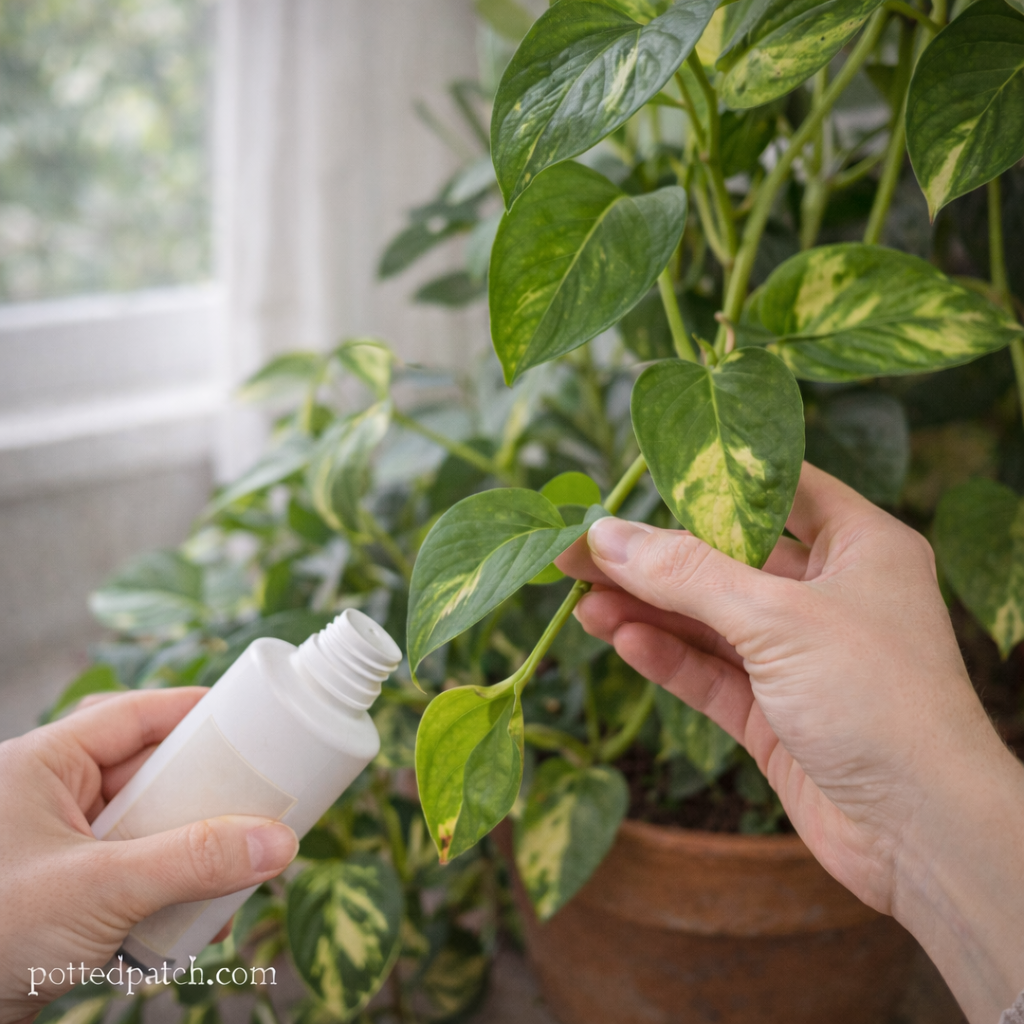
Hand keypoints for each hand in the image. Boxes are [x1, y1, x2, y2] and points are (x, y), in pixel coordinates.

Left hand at [0, 689, 297, 1023]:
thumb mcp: (99, 888)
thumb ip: (191, 863)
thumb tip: (278, 843)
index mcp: (43, 765)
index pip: (132, 715)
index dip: (194, 712)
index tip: (253, 718)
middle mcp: (51, 797)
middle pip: (149, 773)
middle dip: (204, 794)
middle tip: (258, 800)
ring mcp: (59, 847)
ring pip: (147, 827)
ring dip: (193, 850)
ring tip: (238, 868)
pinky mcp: (67, 893)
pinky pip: (135, 873)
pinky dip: (170, 891)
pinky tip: (200, 920)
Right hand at [556, 463, 1023, 1023]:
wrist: (922, 833)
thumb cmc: (877, 700)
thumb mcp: (776, 618)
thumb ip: (686, 574)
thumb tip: (605, 535)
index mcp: (860, 546)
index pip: (775, 490)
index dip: (707, 482)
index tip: (635, 480)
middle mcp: (831, 594)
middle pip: (725, 561)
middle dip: (652, 559)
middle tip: (578, 553)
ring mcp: (801, 657)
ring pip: (709, 621)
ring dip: (648, 611)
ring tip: (582, 602)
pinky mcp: (776, 713)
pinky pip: (711, 674)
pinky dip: (667, 657)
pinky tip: (622, 640)